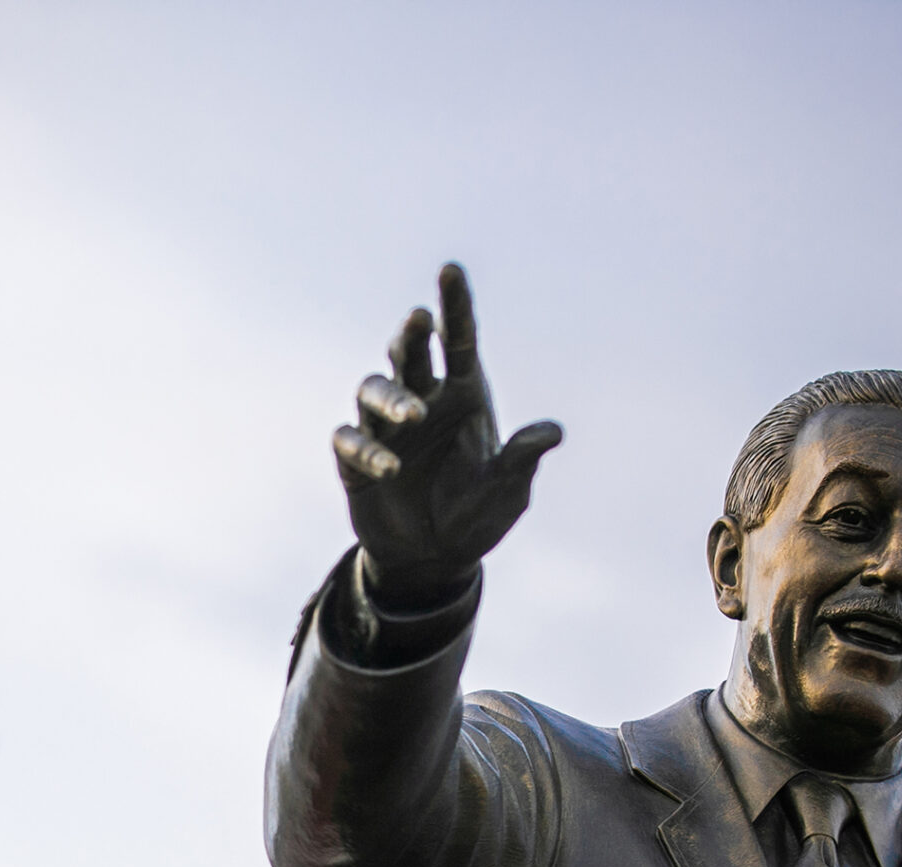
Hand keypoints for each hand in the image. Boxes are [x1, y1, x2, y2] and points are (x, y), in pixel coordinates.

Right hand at [331, 262, 562, 610]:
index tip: (451, 270)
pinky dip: (366, 447)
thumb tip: (552, 432)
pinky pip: (349, 440)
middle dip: (411, 334)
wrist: (434, 561)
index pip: (458, 340)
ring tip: (413, 414)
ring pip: (373, 389)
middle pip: (408, 353)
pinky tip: (390, 468)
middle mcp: (422, 402)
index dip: (454, 305)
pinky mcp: (355, 461)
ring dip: (391, 395)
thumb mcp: (506, 492)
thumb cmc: (476, 517)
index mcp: (463, 395)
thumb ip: (521, 460)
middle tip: (418, 320)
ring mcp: (385, 429)